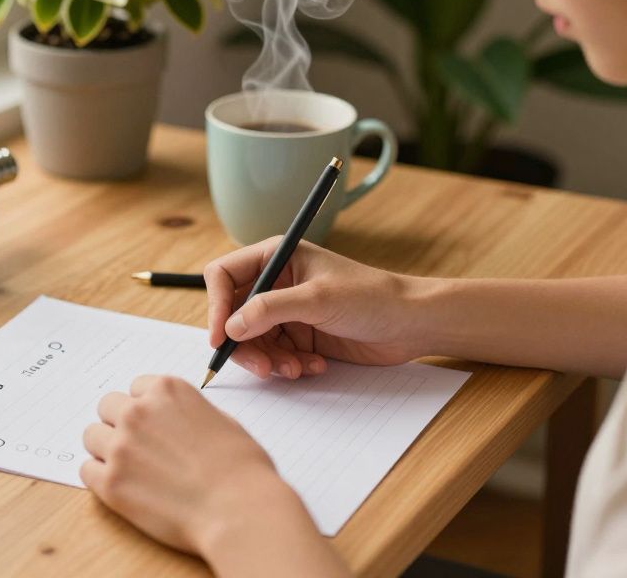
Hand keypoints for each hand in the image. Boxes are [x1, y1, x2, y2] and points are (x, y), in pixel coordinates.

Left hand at [81, 375, 311, 557]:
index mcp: (167, 390)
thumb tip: (173, 422)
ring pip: (91, 436)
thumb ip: (186, 413)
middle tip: (138, 447)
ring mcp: (120, 447)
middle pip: (107, 406)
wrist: (238, 509)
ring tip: (129, 468)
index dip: (145, 407)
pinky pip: (86, 470)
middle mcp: (138, 412)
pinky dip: (100, 477)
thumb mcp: (220, 420)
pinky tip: (122, 487)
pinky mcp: (110, 483)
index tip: (151, 424)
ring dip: (106, 448)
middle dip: (120, 423)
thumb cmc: (241, 468)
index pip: (136, 388)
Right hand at [205, 237, 418, 378]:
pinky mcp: (300, 336)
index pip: (224, 276)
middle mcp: (276, 282)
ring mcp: (287, 311)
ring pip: (254, 341)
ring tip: (296, 368)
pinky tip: (314, 365)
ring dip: (270, 360)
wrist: (411, 324)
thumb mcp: (318, 299)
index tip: (220, 337)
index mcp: (276, 256)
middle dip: (245, 344)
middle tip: (262, 367)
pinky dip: (289, 365)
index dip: (215, 306)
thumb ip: (270, 310)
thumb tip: (230, 327)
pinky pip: (276, 355)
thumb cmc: (372, 296)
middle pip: (233, 315)